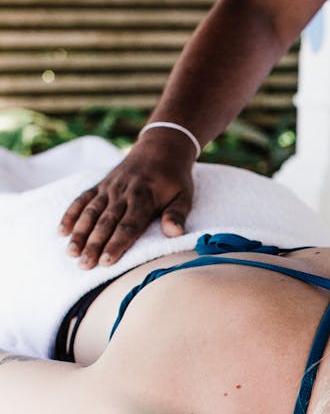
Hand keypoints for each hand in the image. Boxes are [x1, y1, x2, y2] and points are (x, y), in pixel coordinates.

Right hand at [59, 136, 194, 266]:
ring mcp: (109, 188)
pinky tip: (62, 231)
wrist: (160, 147)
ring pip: (91, 212)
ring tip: (71, 253)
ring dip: (79, 233)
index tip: (106, 261)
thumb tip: (175, 233)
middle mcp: (123, 193)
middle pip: (106, 222)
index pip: (129, 225)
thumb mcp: (184, 195)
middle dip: (93, 244)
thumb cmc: (174, 178)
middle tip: (84, 265)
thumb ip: (177, 214)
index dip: (117, 244)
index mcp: (144, 197)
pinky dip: (71, 214)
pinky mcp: (100, 185)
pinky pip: (82, 200)